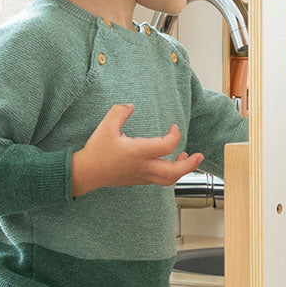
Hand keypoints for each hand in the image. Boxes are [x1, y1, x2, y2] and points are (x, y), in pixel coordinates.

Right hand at [71, 103, 203, 197]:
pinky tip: (169, 162)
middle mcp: (143, 166)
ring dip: (181, 170)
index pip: (166, 146)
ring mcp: (142, 176)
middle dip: (189, 164)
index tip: (174, 127)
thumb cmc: (96, 150)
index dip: (175, 136)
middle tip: (198, 155)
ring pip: (169, 180)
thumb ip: (119, 112)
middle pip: (174, 172)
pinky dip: (170, 172)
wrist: (87, 173)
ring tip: (185, 158)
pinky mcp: (139, 180)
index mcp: (137, 152)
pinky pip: (160, 180)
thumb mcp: (106, 126)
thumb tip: (130, 106)